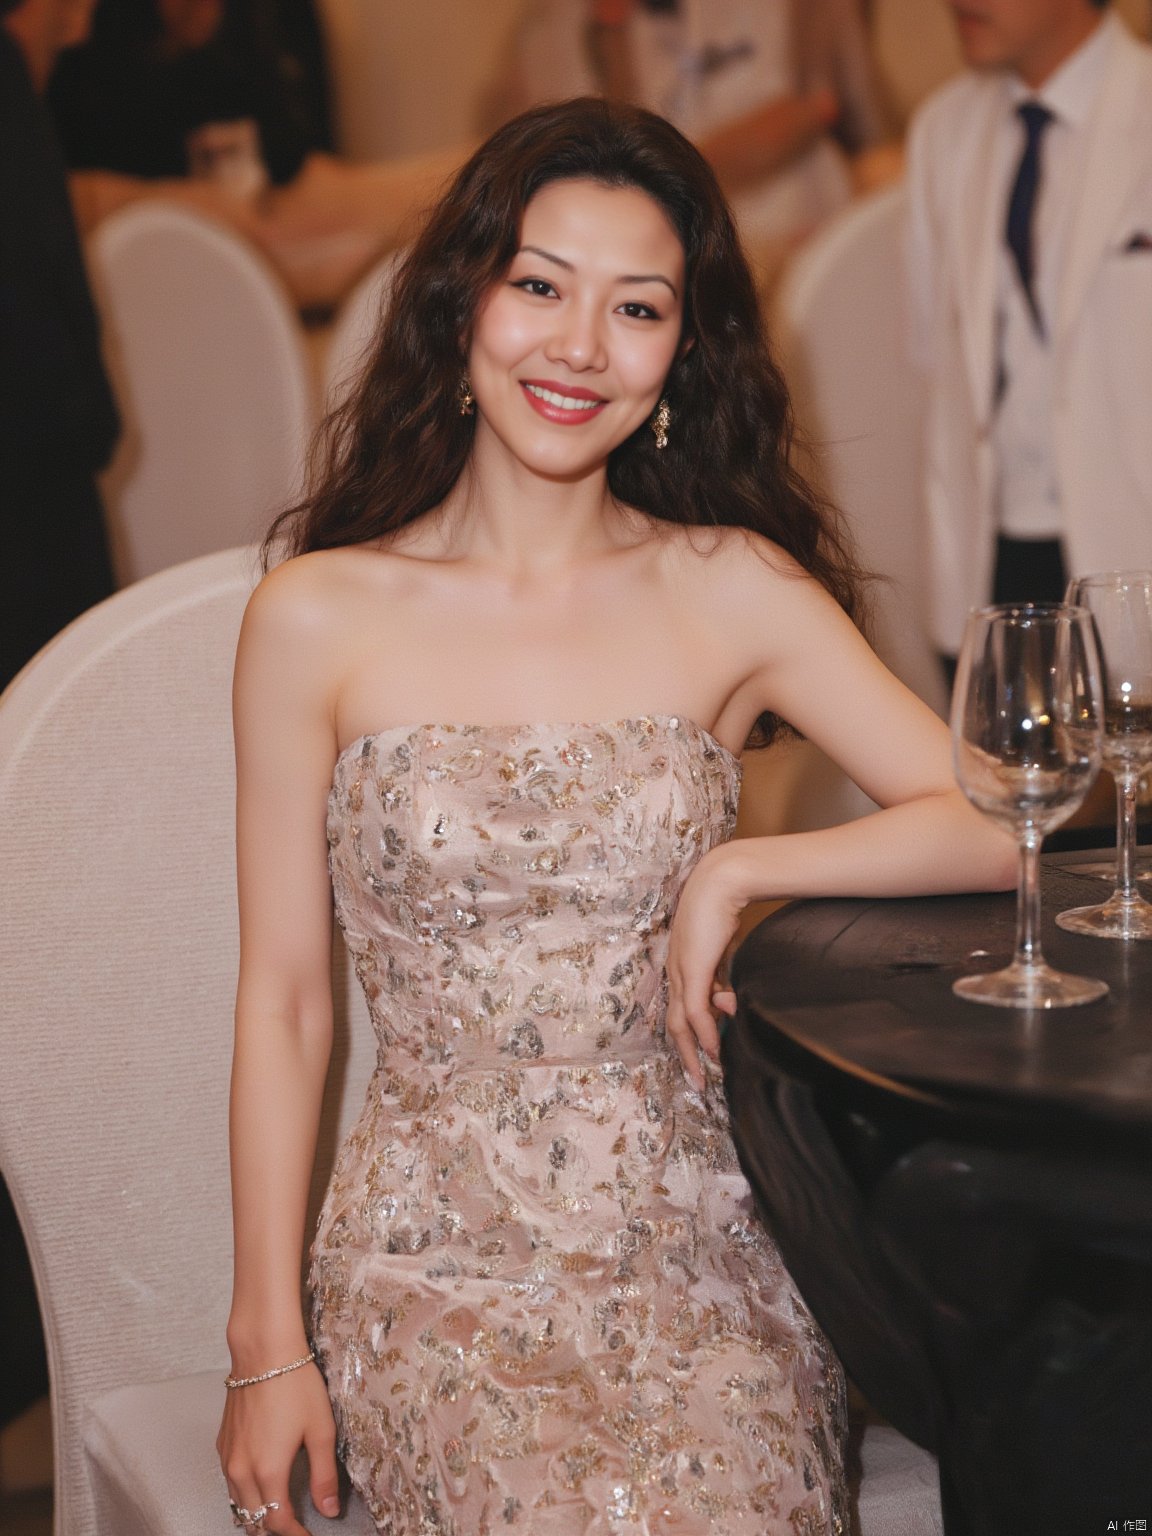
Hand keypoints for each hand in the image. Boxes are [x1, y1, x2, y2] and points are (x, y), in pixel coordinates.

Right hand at [217, 1362, 340, 1534]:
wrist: (263, 1351)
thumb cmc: (295, 1384)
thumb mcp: (321, 1430)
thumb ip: (324, 1475)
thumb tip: (328, 1509)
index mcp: (268, 1471)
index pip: (279, 1522)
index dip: (296, 1535)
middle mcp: (241, 1470)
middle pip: (254, 1519)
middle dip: (274, 1529)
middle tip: (296, 1527)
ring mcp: (227, 1457)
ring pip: (237, 1504)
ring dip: (256, 1514)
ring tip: (278, 1513)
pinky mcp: (222, 1444)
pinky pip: (229, 1483)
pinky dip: (243, 1494)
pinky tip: (259, 1486)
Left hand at [665, 843, 747, 1088]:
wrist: (722, 881)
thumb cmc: (722, 910)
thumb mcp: (722, 952)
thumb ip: (722, 979)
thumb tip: (730, 1006)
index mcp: (679, 967)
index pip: (679, 1010)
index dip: (688, 1037)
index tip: (700, 1058)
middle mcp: (674, 973)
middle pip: (674, 1024)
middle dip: (686, 1055)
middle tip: (697, 1082)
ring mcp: (681, 972)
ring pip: (681, 1024)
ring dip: (693, 1052)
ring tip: (706, 1074)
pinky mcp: (692, 970)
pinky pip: (696, 1011)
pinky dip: (704, 1034)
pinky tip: (714, 1050)